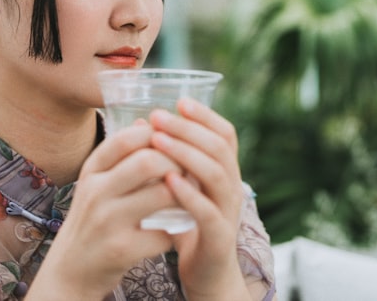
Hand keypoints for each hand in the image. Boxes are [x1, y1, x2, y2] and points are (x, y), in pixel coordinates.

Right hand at [26, 121, 179, 299]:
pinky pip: (163, 232)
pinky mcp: (120, 250)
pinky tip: (174, 229)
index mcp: (92, 170)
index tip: (174, 142)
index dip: (158, 135)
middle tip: (188, 170)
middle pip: (148, 162)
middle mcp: (96, 192)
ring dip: (183, 195)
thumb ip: (120, 156)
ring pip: (162, 194)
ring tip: (189, 196)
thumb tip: (148, 121)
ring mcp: (107, 221)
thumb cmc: (92, 219)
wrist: (71, 269)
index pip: (128, 138)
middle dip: (177, 162)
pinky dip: (175, 230)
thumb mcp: (97, 183)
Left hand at [148, 98, 248, 299]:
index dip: (205, 115)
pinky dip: (189, 193)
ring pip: (217, 174)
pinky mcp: (219, 237)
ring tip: (158, 141)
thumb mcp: (180, 187)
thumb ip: (168, 158)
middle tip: (160, 116)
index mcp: (225, 172)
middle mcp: (232, 187)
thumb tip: (143, 122)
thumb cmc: (189, 226)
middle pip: (220, 147)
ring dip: (186, 153)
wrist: (207, 275)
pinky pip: (208, 211)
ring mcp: (228, 212)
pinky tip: (169, 180)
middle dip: (188, 128)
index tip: (179, 100)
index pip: (225, 134)